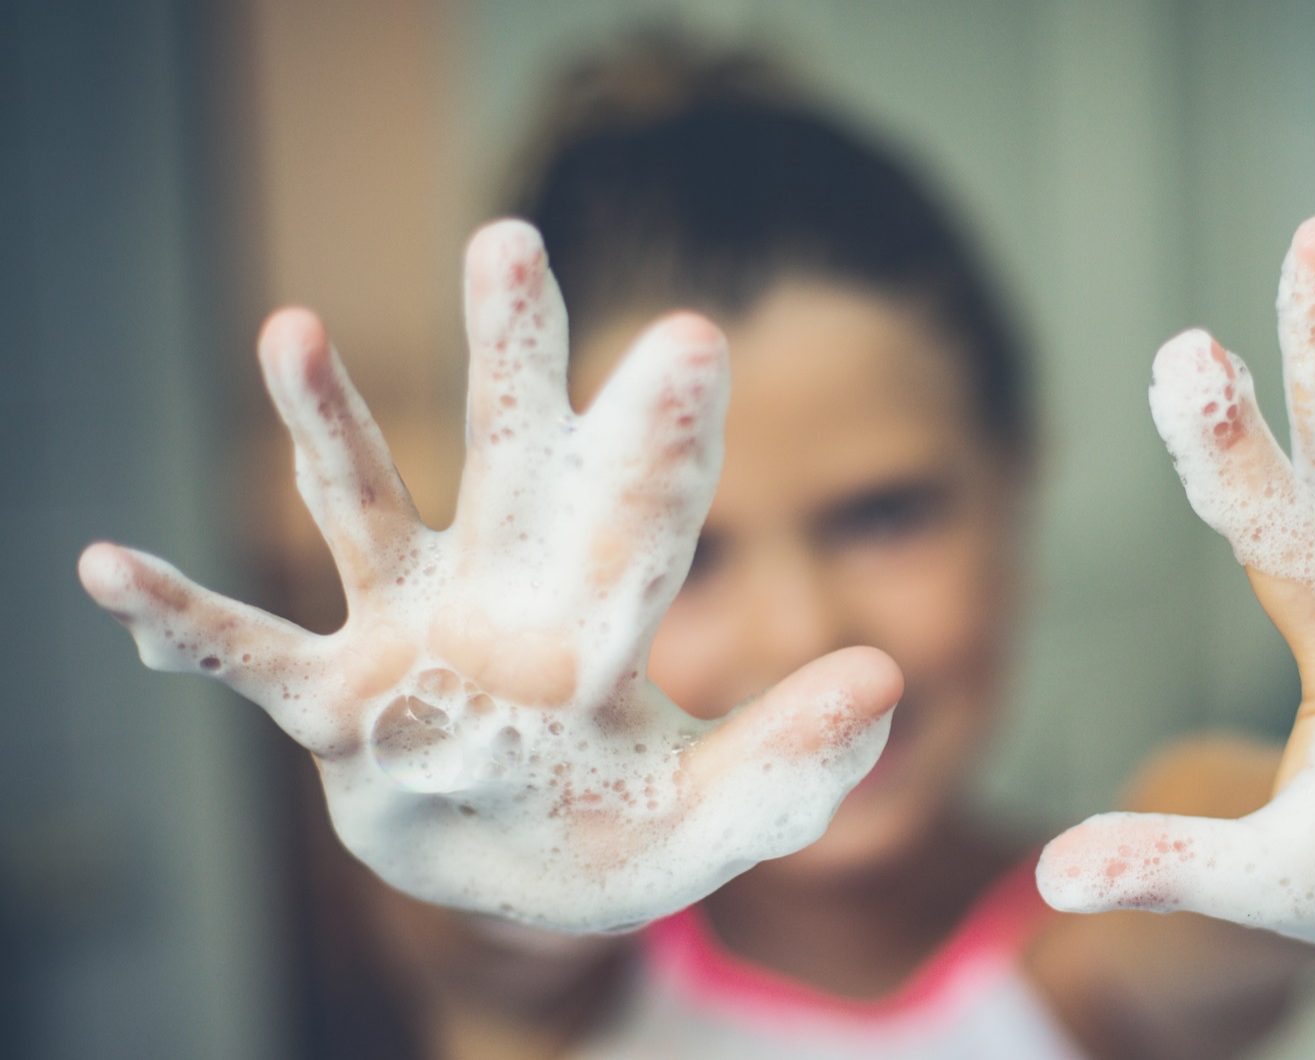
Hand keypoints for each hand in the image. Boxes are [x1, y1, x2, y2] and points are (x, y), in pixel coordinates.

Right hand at [78, 221, 900, 932]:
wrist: (520, 879)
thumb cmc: (619, 832)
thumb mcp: (719, 817)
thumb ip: (795, 759)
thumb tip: (886, 681)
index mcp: (607, 618)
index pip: (646, 516)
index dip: (664, 436)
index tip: (691, 338)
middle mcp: (506, 597)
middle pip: (510, 460)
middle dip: (511, 360)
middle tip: (510, 242)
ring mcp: (411, 637)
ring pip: (368, 512)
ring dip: (328, 428)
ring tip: (293, 327)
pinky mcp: (336, 704)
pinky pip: (250, 656)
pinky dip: (184, 619)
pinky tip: (107, 568)